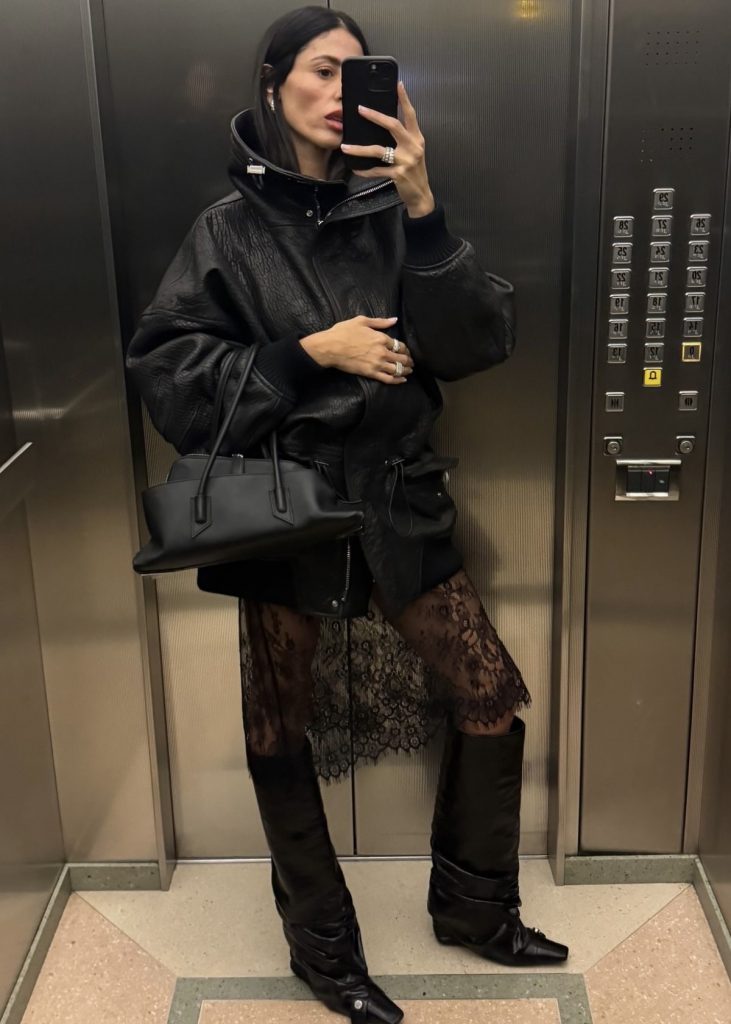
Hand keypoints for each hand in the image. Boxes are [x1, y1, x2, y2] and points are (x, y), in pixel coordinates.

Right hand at [300, 315, 413, 384]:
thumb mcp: (362, 321)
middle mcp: (382, 352)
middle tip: (411, 362)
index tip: (407, 351)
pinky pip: (388, 378)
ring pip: (397, 369)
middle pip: (401, 358)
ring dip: (406, 370)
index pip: (400, 345)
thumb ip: (380, 322)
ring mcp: (377, 364)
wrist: (330, 347)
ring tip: (409, 370)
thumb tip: (394, 320)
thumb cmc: (343, 332)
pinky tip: (403, 380)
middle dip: (408, 360)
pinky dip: (398, 380)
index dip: (405, 349)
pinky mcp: (371, 373)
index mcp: (381, 338)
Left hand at [340, 81, 434, 217]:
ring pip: (379, 150)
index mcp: (417, 138)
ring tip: (345, 146)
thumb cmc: (414, 172)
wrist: (421, 195)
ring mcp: (406, 161)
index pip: (411, 115)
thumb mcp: (413, 152)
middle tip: (360, 109)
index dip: (404, 99)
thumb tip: (384, 126)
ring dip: (360, 149)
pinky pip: (376, 170)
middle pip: (393, 126)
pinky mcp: (398, 174)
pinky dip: (365, 171)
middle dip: (375, 116)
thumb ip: (403, 139)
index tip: (398, 84)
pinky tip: (355, 169)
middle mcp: (413, 147)